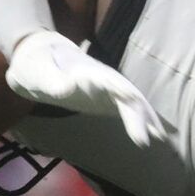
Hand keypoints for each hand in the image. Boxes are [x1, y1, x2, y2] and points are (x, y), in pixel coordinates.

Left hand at [3, 30, 162, 146]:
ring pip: (131, 102)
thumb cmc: (34, 64)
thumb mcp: (35, 71)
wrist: (39, 56)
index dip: (121, 90)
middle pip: (125, 94)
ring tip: (160, 137)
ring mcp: (105, 89)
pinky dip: (141, 120)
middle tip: (145, 139)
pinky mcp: (104, 100)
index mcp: (85, 71)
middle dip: (138, 114)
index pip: (108, 80)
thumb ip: (50, 80)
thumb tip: (67, 88)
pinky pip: (127, 110)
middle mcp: (101, 79)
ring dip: (145, 118)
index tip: (132, 103)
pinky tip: (155, 134)